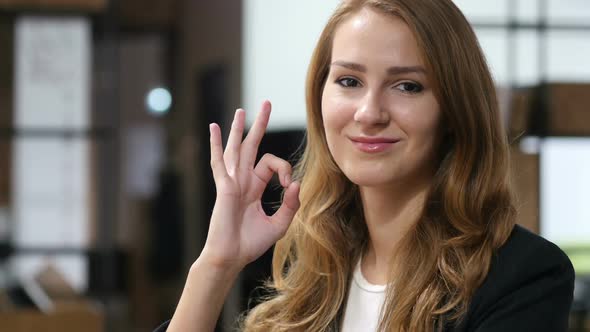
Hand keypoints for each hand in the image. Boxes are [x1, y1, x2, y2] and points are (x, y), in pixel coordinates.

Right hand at [200, 100, 300, 270]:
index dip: (284, 168)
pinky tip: (215, 128)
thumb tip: (296, 183)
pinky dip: (217, 144)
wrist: (231, 256)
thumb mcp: (279, 224)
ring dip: (239, 128)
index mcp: (253, 187)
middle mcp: (242, 180)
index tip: (289, 184)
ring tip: (242, 110)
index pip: (270, 163)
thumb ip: (290, 204)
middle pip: (252, 145)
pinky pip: (220, 162)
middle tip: (267, 103)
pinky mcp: (224, 187)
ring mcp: (231, 182)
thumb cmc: (251, 243)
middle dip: (260, 124)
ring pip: (236, 149)